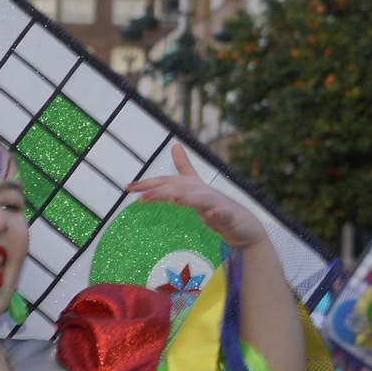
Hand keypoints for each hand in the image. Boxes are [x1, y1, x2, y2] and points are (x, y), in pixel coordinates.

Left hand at [127, 144, 267, 249]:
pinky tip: (210, 215)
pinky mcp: (229, 216)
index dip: (148, 184)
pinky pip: (222, 215)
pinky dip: (217, 214)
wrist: (243, 226)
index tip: (128, 187)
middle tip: (141, 195)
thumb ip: (184, 170)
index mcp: (192, 187)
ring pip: (200, 199)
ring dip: (187, 198)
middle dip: (160, 191)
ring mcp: (217, 203)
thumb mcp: (197, 189)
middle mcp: (202, 191)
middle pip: (179, 189)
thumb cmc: (217, 208)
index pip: (167, 183)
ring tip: (172, 199)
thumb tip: (175, 145)